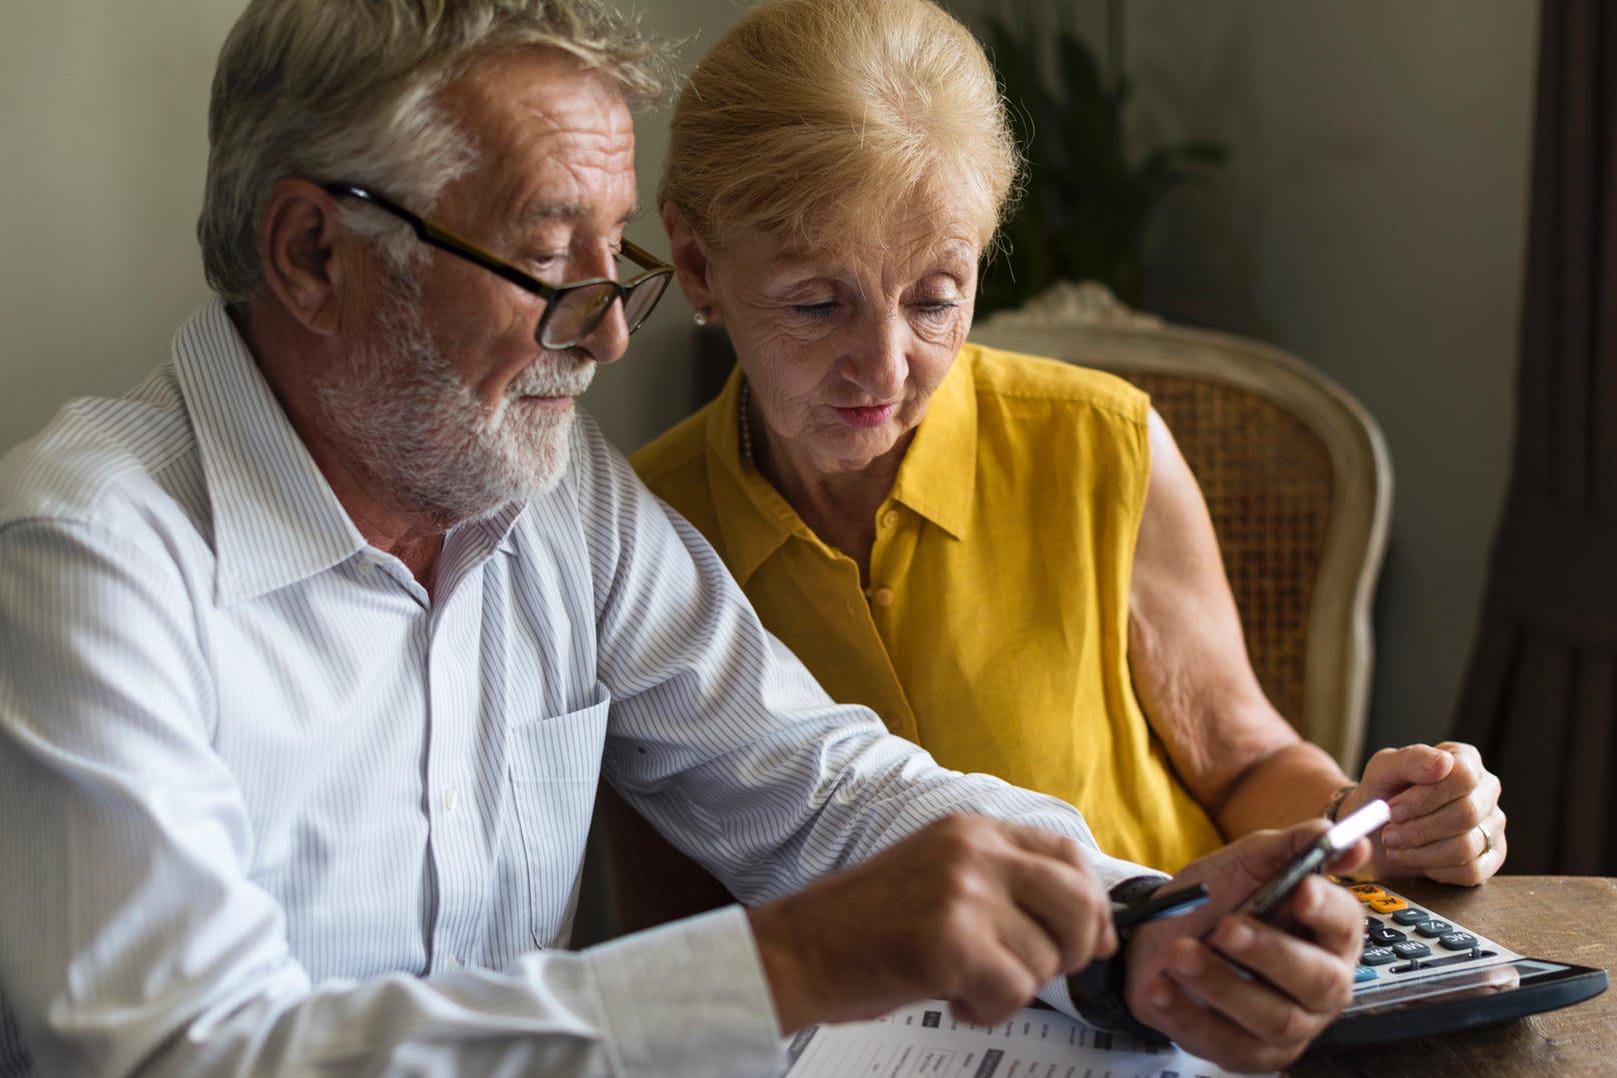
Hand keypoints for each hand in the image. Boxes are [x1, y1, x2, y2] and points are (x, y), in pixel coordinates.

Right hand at [746, 815, 1114, 1032]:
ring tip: (964, 982)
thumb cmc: (865, 925)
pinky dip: (987, 1010)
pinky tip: (953, 999)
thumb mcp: (939, 875)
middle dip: (1072, 950)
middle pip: (1077, 902)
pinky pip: (1013, 992)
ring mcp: (962, 893)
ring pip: (1045, 959)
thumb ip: (1005, 884)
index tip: (1091, 939)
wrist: (797, 950)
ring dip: (1013, 987)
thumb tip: (1092, 926)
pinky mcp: (950, 941)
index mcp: (972, 830)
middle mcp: (973, 851)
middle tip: (1032, 971)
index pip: (1067, 853)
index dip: (1091, 903)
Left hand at [1121, 821, 1366, 1072]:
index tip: (1298, 890)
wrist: (1158, 935)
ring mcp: (1289, 1027)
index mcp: (1328, 934)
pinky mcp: (1250, 1053)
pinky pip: (1226, 1044)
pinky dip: (1188, 1015)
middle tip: (1225, 927)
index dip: (1326, 908)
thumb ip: (1289, 846)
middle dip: (1270, 953)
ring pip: (1273, 1018)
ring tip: (1179, 953)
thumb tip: (1338, 833)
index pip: (1346, 924)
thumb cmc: (1214, 899)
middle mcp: (1321, 985)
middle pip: (1319, 981)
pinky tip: (1161, 988)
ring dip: (1222, 984)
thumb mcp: (1246, 863)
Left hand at [1349, 740, 1504, 883]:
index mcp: (1465, 760)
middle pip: (1466, 814)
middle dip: (1419, 829)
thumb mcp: (1384, 770)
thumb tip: (1444, 763)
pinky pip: (1471, 871)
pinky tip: (1415, 858)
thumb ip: (1410, 760)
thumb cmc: (1384, 793)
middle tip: (1388, 833)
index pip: (1463, 777)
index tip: (1392, 809)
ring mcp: (1492, 825)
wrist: (1377, 827)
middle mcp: (1486, 790)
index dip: (1425, 797)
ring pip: (1466, 846)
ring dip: (1421, 851)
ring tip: (1396, 845)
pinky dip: (1434, 868)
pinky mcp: (1491, 857)